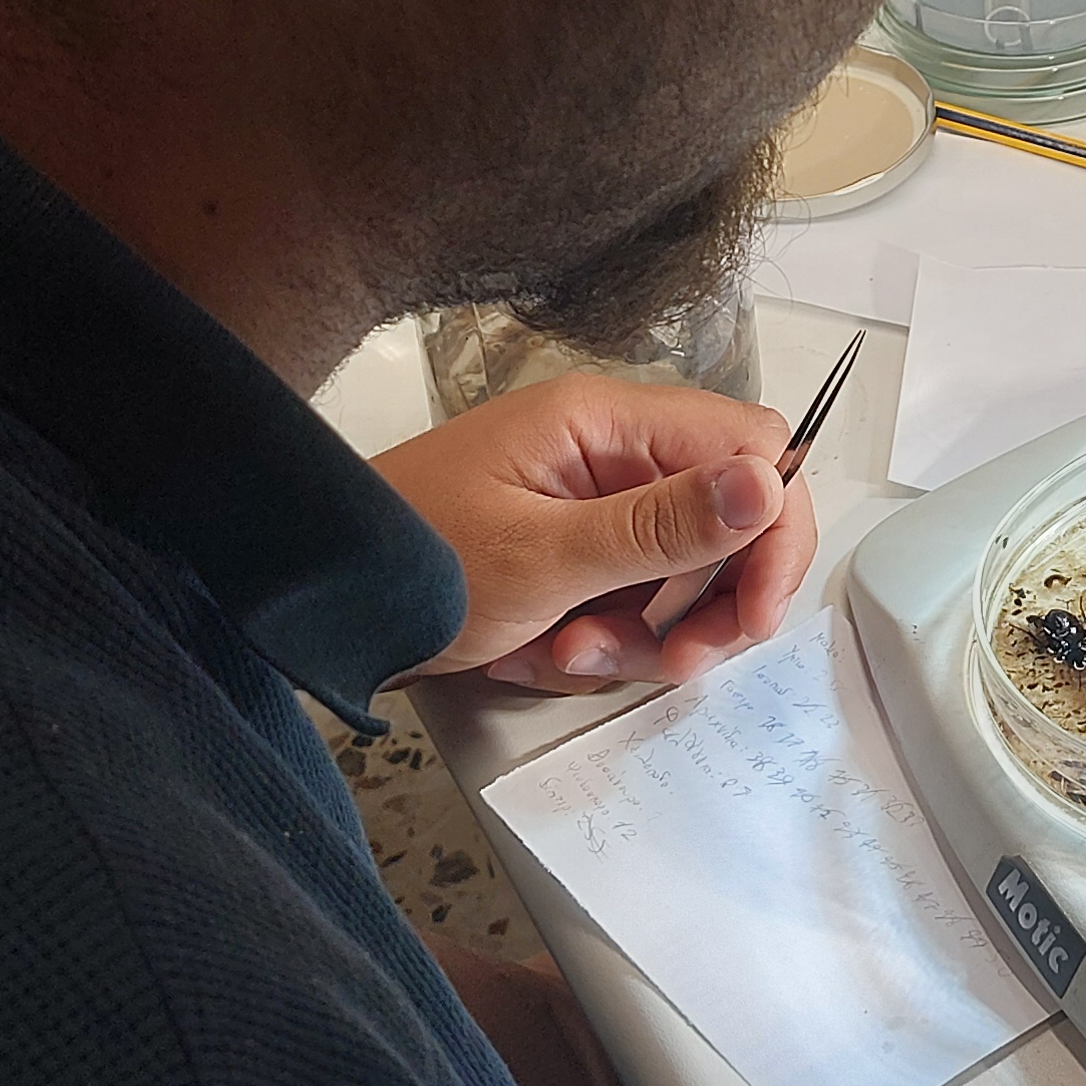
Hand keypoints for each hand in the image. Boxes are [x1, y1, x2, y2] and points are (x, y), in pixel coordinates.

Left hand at [377, 373, 813, 692]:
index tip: (756, 615)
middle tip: (671, 663)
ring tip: (563, 656)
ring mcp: (587, 508)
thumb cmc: (409, 562)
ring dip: (640, 636)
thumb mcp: (541, 558)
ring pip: (678, 579)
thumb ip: (660, 527)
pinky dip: (594, 643)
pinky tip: (535, 655)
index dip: (774, 531)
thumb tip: (768, 484)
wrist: (311, 605)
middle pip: (726, 522)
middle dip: (705, 604)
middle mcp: (608, 453)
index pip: (752, 448)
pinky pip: (624, 606)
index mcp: (606, 422)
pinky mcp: (567, 558)